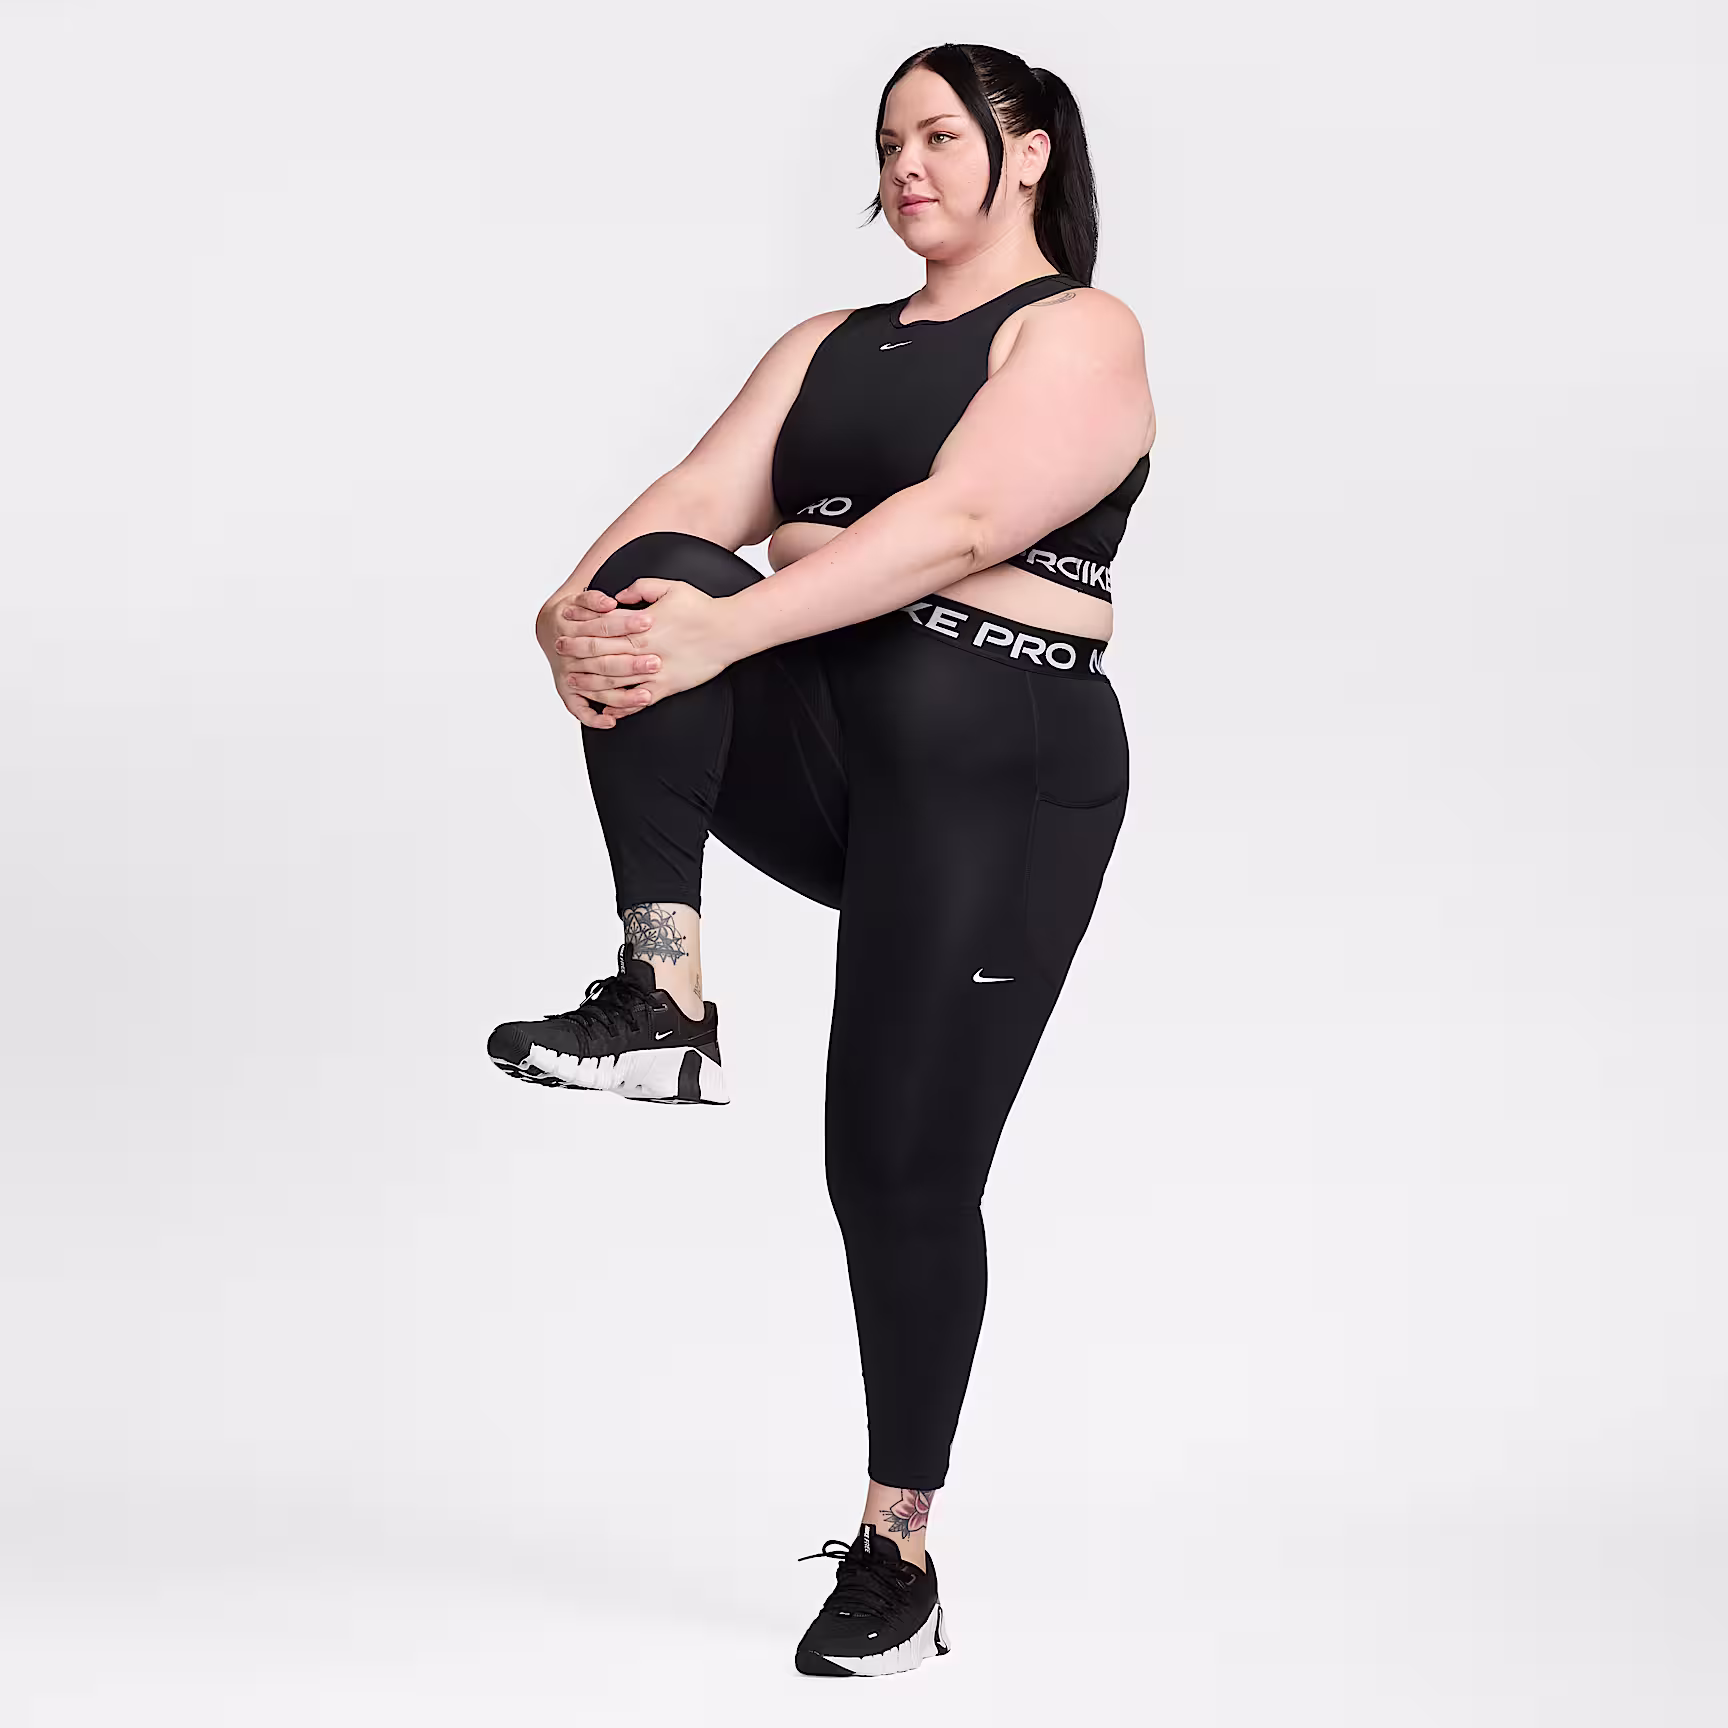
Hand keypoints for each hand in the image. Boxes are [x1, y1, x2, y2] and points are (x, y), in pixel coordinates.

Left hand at [553, 578, 738, 720]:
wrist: (729, 630)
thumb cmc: (701, 608)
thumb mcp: (670, 587)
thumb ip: (641, 588)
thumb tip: (618, 596)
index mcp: (642, 624)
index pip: (603, 627)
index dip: (580, 629)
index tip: (564, 630)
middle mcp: (645, 648)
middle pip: (602, 653)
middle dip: (578, 655)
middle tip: (560, 656)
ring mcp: (655, 670)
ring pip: (615, 680)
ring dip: (592, 682)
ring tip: (575, 683)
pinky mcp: (667, 686)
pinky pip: (639, 700)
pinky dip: (622, 705)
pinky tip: (607, 709)